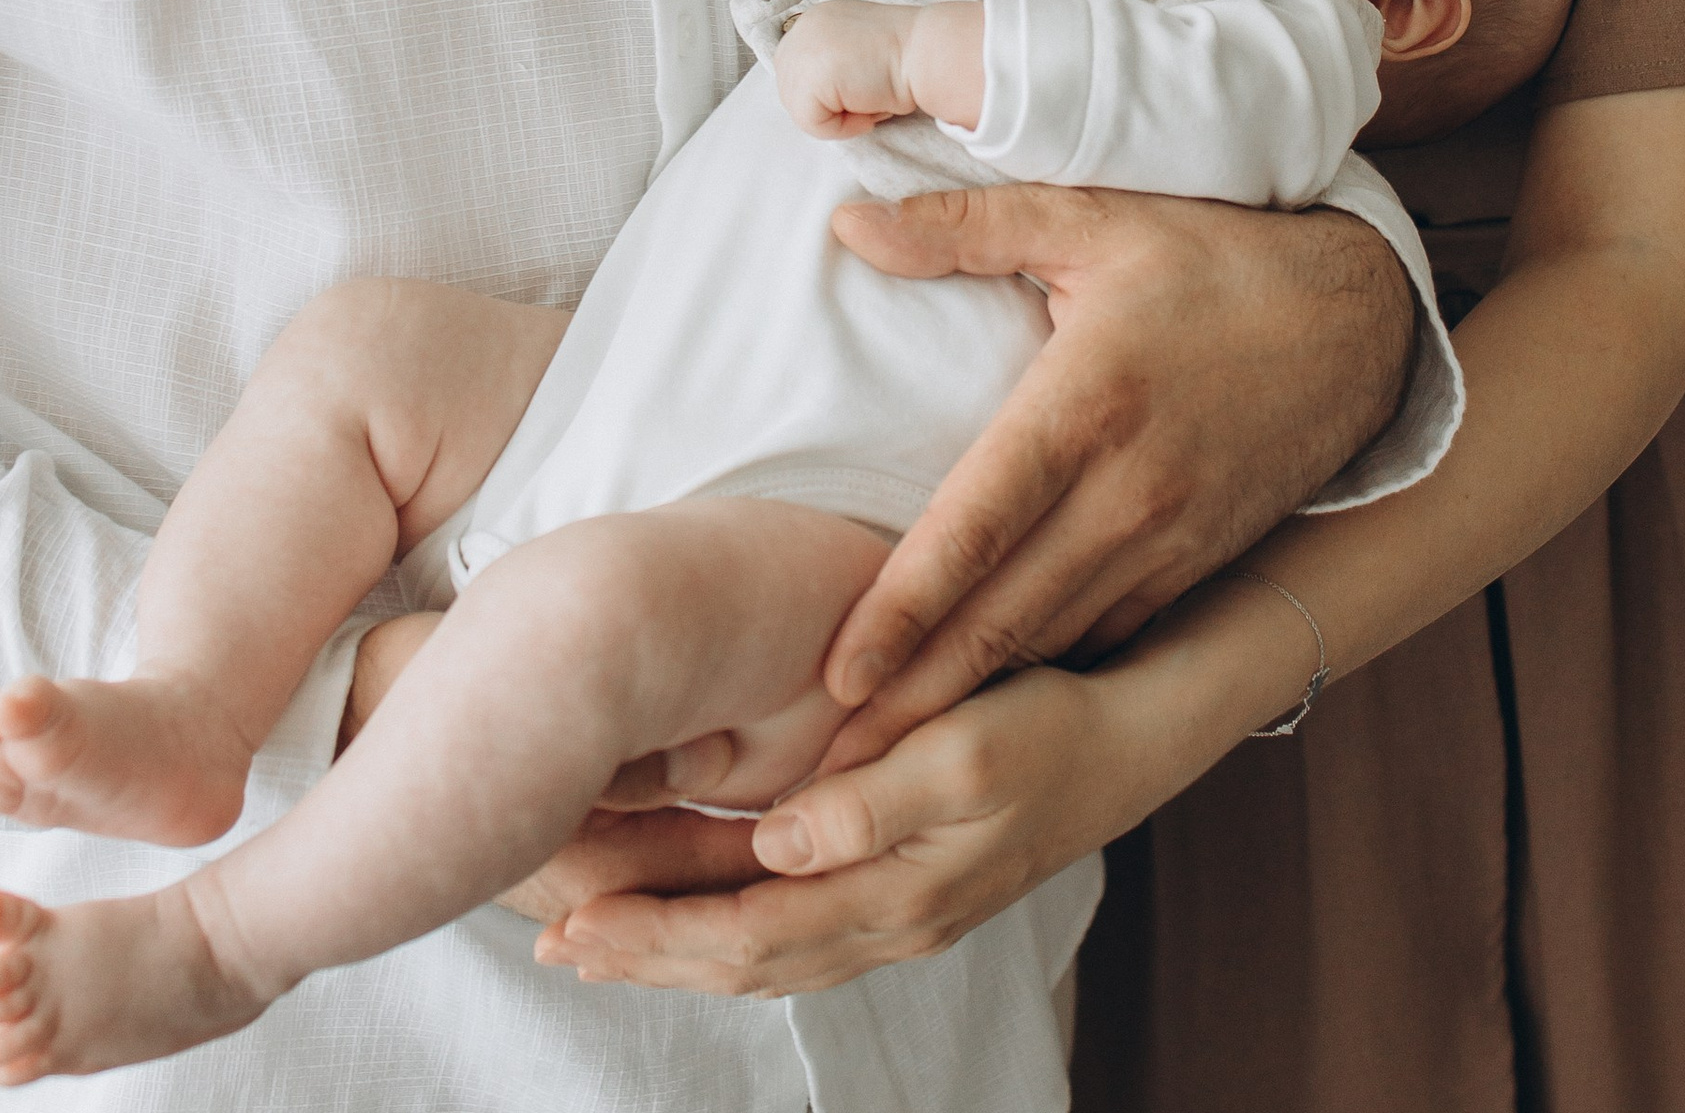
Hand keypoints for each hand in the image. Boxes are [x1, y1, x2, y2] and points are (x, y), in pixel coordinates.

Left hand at [534, 664, 1151, 996]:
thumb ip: (873, 801)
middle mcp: (888, 918)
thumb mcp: (968, 747)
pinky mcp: (903, 882)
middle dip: (646, 954)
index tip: (576, 923)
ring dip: (677, 949)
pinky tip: (693, 911)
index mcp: (895, 889)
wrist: (1129, 739)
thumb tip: (780, 845)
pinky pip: (794, 928)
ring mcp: (897, 908)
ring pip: (765, 952)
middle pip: (743, 959)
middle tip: (554, 942)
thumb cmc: (1050, 726)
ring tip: (597, 940)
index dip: (658, 932)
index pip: (750, 932)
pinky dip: (728, 927)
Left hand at [775, 0, 983, 137]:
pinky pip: (813, 123)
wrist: (928, 52)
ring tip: (872, 99)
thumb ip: (835, 62)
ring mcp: (802, 51)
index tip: (865, 84)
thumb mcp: (860, 50)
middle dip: (828, 105)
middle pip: (792, 91)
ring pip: (802, 110)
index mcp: (817, 19)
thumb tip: (825, 93)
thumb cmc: (909, 55)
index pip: (799, 69)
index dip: (830, 90)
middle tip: (869, 95)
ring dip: (839, 117)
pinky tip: (870, 110)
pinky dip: (843, 128)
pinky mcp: (808, 79)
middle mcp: (803, 28)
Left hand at [816, 186, 1410, 763]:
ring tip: (887, 757)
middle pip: (1004, 618)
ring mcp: (1170, 540)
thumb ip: (962, 227)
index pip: (974, 528)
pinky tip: (989, 711)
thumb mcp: (1092, 218)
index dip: (903, 611)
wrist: (1362, 320)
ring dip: (972, 703)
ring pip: (1053, 643)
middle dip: (916, 697)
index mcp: (1085, 405)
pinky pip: (1108, 636)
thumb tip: (847, 222)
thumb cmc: (1214, 259)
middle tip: (836, 760)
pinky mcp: (1198, 564)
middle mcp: (1128, 492)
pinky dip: (1046, 679)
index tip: (839, 674)